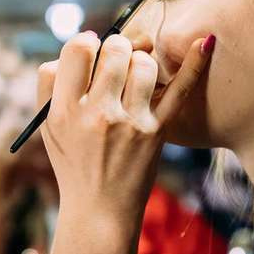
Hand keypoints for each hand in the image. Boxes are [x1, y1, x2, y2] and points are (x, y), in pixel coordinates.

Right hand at [33, 31, 211, 222]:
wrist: (100, 210)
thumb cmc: (74, 162)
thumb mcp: (49, 127)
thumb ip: (51, 84)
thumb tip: (80, 45)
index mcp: (64, 110)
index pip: (77, 50)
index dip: (87, 42)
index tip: (92, 51)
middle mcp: (97, 114)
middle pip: (114, 50)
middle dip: (117, 48)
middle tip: (117, 62)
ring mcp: (130, 123)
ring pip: (143, 63)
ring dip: (141, 61)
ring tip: (136, 76)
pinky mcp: (157, 132)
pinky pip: (179, 90)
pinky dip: (194, 64)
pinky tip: (205, 43)